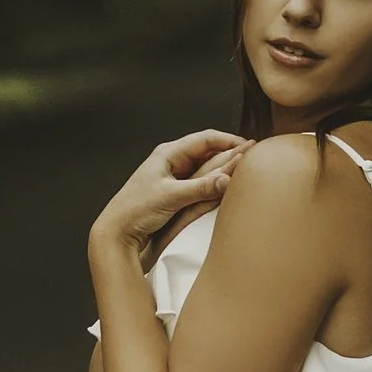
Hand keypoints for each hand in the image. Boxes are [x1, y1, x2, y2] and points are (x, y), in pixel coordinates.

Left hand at [92, 128, 246, 255]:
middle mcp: (173, 162)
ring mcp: (175, 177)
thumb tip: (228, 179)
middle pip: (209, 152)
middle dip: (231, 155)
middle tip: (254, 160)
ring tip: (246, 173)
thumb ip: (201, 188)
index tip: (249, 149)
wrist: (117, 232)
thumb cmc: (136, 210)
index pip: (206, 139)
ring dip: (224, 170)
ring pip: (207, 168)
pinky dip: (215, 184)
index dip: (229, 141)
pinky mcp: (176, 192)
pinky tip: (227, 188)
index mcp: (168, 153)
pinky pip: (201, 183)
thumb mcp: (171, 197)